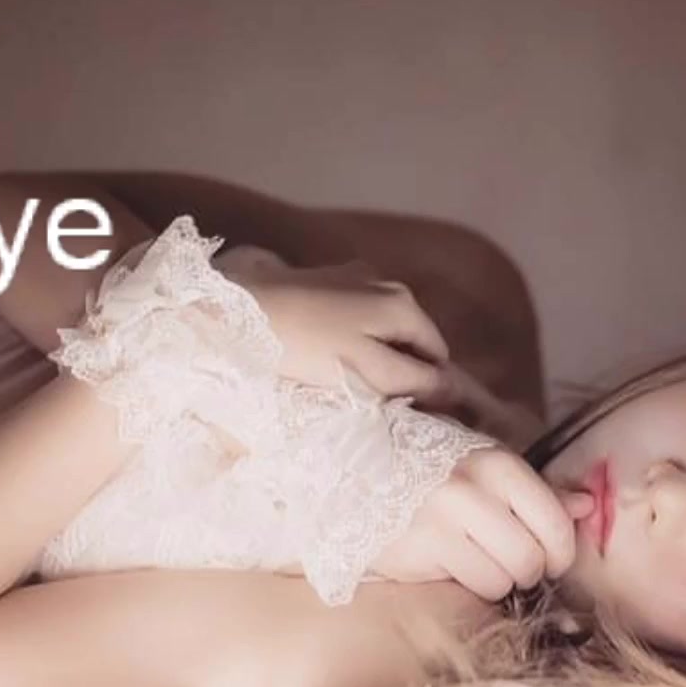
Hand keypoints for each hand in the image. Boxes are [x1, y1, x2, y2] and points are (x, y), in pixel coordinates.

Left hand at [220, 251, 452, 405]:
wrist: (233, 309)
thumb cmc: (304, 348)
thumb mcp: (367, 374)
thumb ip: (415, 381)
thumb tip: (452, 389)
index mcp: (404, 305)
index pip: (439, 354)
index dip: (428, 386)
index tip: (403, 411)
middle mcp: (386, 281)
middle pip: (411, 337)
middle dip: (400, 367)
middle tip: (371, 399)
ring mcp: (353, 275)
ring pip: (381, 325)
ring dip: (373, 352)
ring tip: (343, 379)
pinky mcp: (322, 278)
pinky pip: (353, 314)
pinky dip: (349, 336)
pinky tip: (321, 353)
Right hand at [371, 446, 589, 600]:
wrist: (354, 469)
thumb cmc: (430, 468)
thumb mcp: (485, 467)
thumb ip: (537, 490)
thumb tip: (586, 506)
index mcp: (498, 464)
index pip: (556, 523)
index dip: (560, 550)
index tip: (549, 556)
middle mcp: (473, 489)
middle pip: (534, 558)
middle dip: (529, 569)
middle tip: (510, 560)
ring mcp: (444, 520)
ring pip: (505, 577)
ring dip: (498, 579)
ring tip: (477, 560)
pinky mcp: (420, 549)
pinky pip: (473, 585)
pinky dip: (470, 584)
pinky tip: (452, 564)